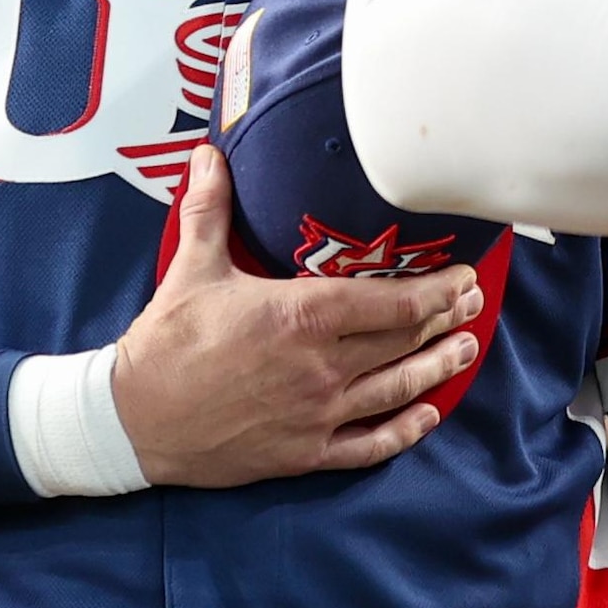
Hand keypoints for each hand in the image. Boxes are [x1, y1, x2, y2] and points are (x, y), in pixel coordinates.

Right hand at [111, 140, 476, 488]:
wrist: (132, 421)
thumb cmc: (165, 342)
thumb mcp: (192, 268)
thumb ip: (211, 208)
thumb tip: (209, 154)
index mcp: (301, 316)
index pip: (392, 302)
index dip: (437, 290)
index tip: (463, 275)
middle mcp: (320, 367)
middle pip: (404, 341)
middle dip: (446, 319)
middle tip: (474, 302)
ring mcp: (316, 414)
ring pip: (397, 389)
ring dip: (439, 367)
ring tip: (467, 347)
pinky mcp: (304, 453)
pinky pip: (369, 445)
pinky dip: (405, 431)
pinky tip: (428, 415)